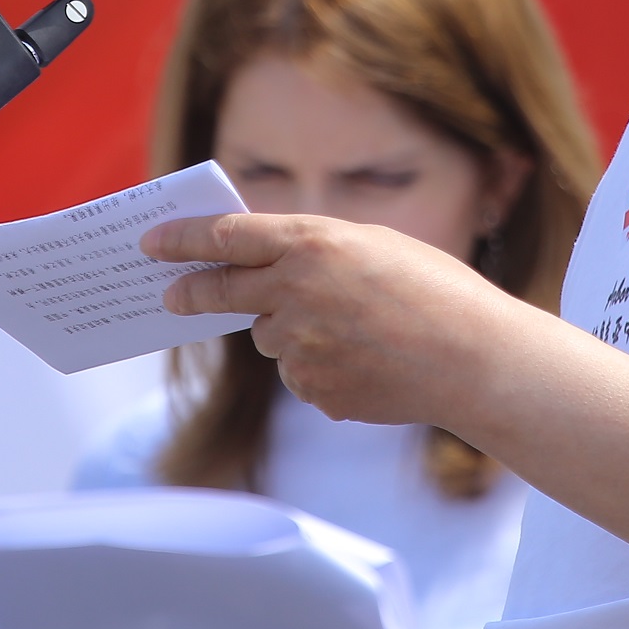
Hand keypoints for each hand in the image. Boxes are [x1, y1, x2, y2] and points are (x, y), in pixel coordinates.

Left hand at [145, 212, 527, 426]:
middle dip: (191, 292)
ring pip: (272, 338)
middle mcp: (295, 293)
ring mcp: (301, 347)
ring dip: (293, 331)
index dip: (183, 240)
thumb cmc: (435, 291)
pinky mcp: (314, 391)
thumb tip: (266, 266)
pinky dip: (322, 368)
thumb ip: (315, 251)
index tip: (152, 245)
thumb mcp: (373, 245)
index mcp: (312, 244)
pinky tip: (368, 362)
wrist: (475, 360)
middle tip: (171, 295)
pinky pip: (301, 376)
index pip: (227, 237)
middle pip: (222, 292)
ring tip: (357, 329)